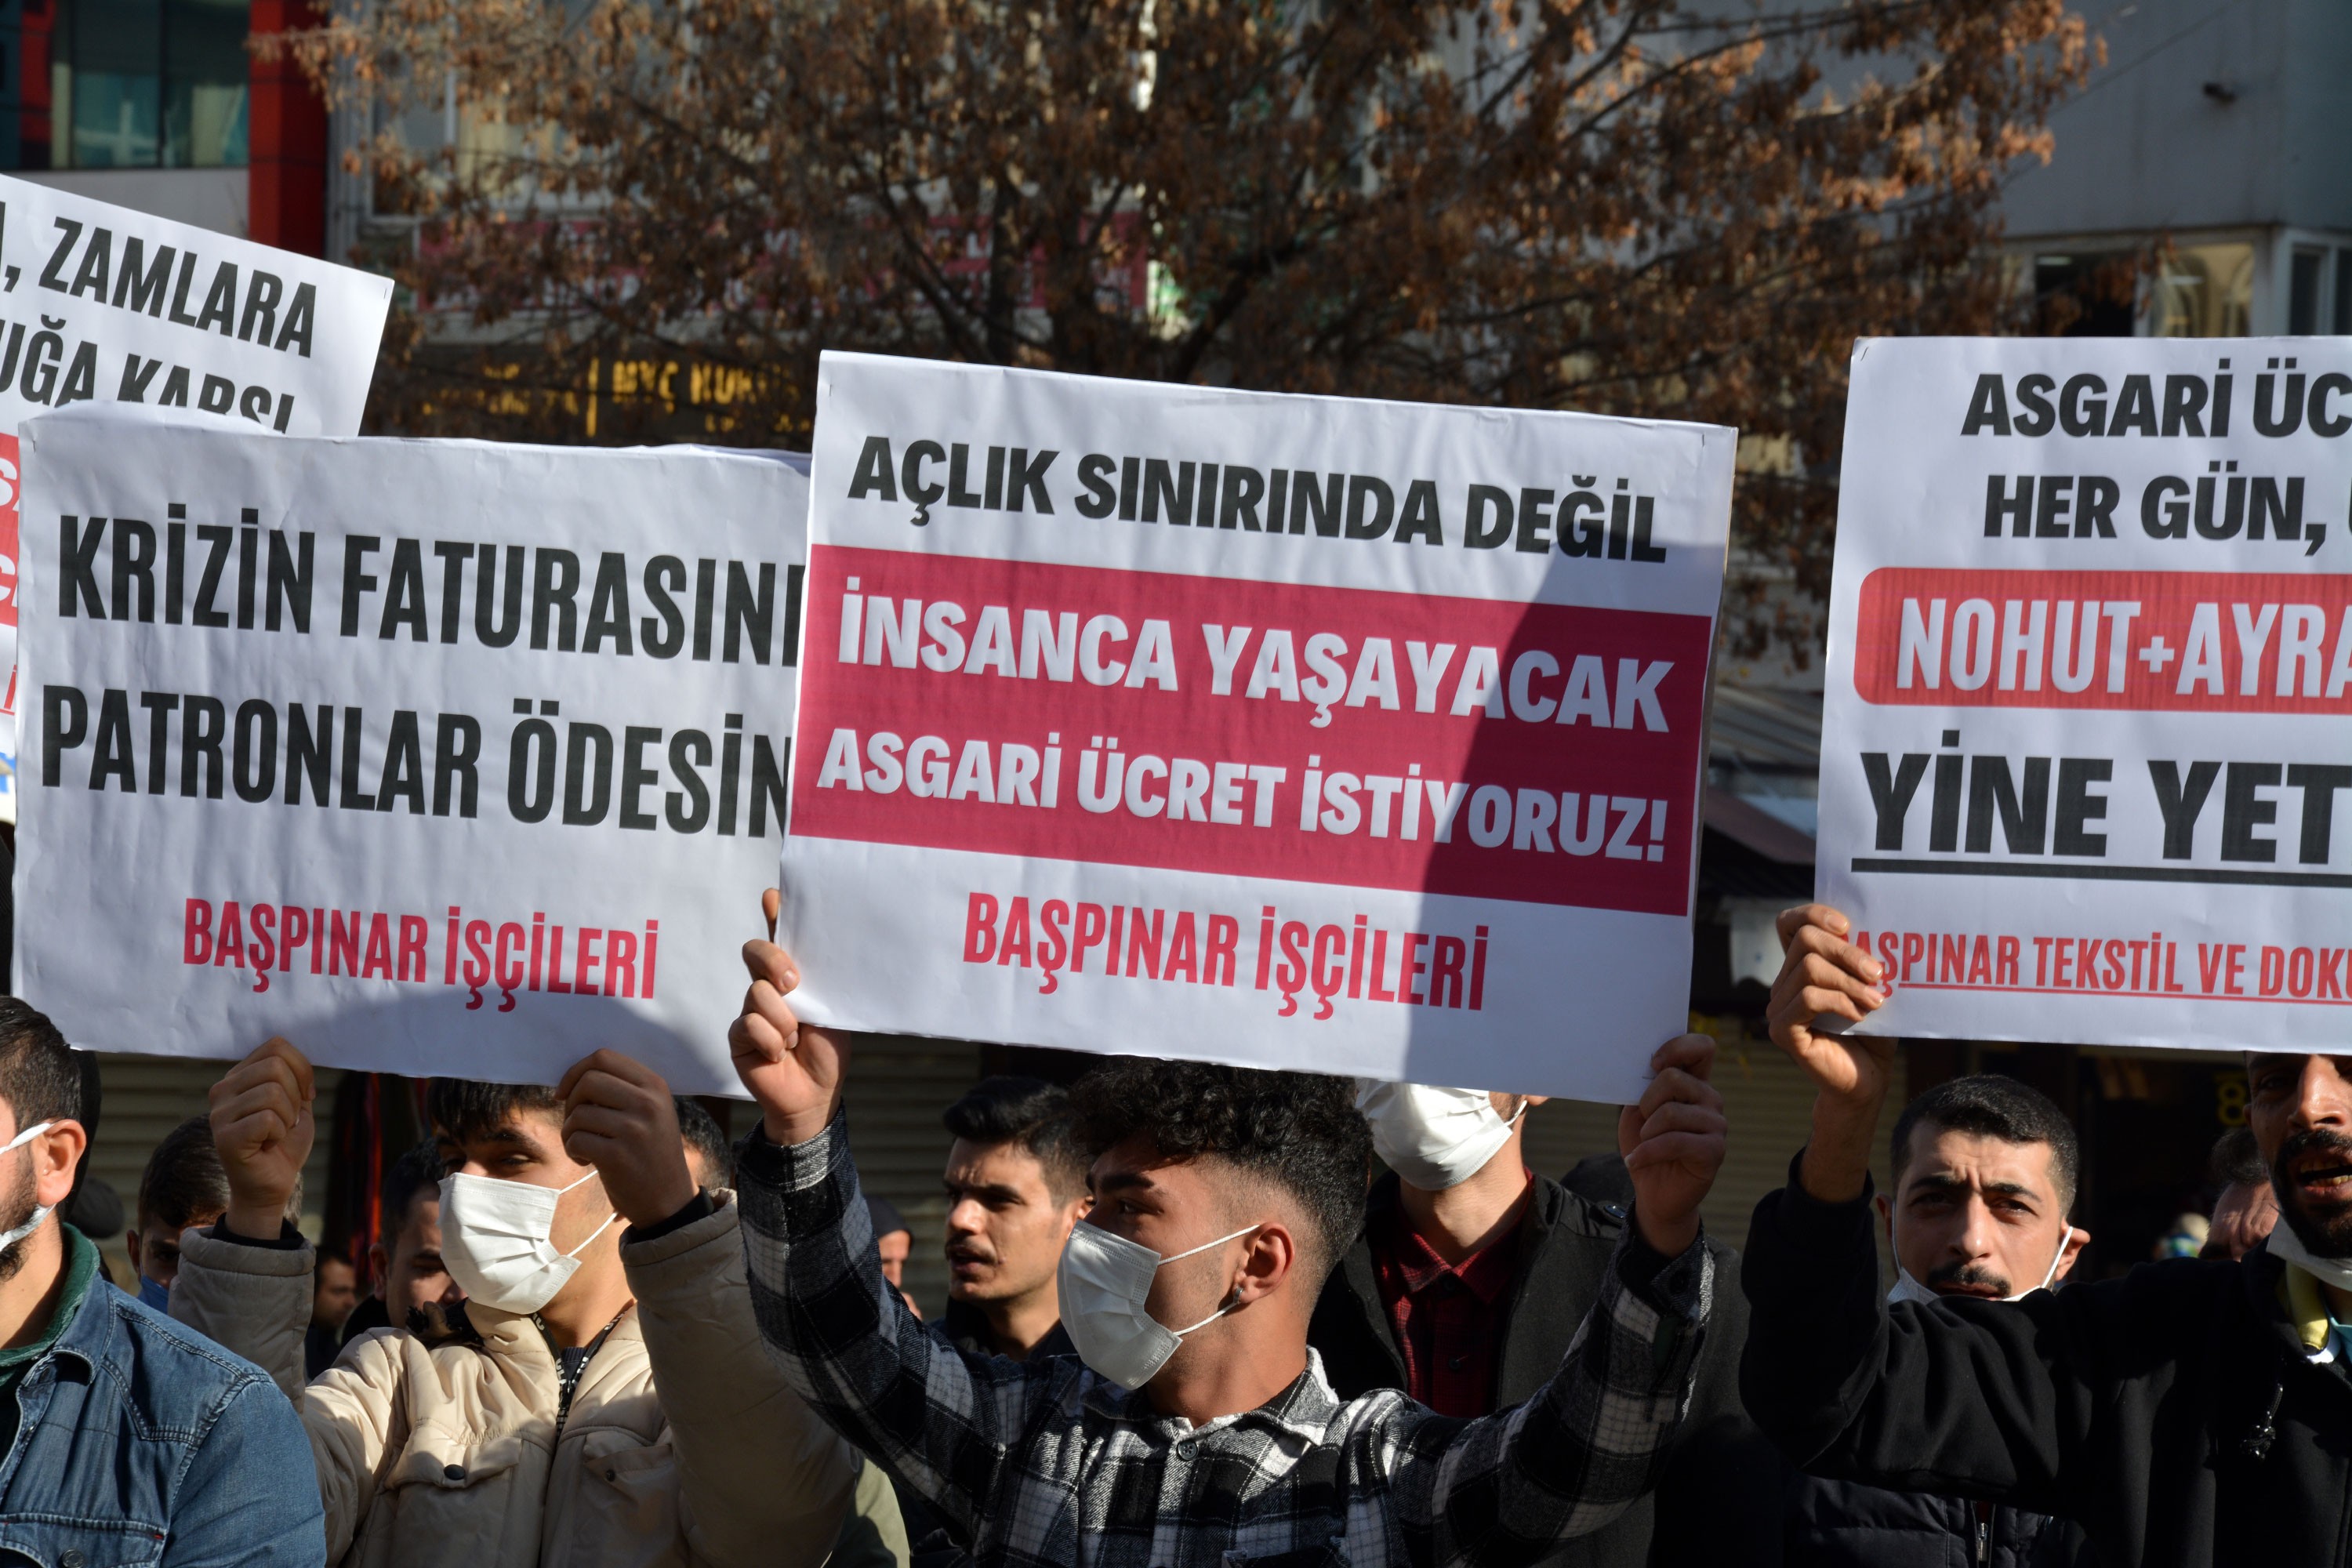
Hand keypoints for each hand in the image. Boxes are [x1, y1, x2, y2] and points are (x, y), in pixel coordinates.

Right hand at [209, 1038, 314, 1240]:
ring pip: (272, 1092)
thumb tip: (297, 1056)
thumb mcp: (297, 1102)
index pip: (276, 1046)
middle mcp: (222, 1090)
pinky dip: (280, 1133)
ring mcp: (218, 1114)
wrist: (272, 1186)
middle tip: (287, 1120)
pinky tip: (268, 1145)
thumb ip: (294, 1075)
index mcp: (238, 1076)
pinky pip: (268, 1119)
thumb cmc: (284, 1144)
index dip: (302, 1068)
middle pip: (276, 1066)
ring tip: (276, 1134)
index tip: (305, 1095)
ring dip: (288, 1118)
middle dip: (296, 1095)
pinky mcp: (225, 1137)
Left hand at [557, 1049, 698, 1227]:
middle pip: (588, 1081)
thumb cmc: (652, 1153)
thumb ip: (624, 1090)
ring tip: (582, 1146)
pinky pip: (576, 1140)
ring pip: (578, 1113)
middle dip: (570, 1101)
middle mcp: (647, 1103)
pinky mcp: (618, 1156)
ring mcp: (634, 1129)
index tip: (566, 1092)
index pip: (604, 1058)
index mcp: (655, 1086)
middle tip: (576, 1122)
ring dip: (569, 1131)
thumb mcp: (652, 1113)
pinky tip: (585, 1161)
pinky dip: (572, 1151)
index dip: (576, 1071)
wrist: (669, 1200)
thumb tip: (576, 1078)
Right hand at [730, 887, 848, 1146]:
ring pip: (757, 993)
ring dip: (784, 1021)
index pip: (781, 937)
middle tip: (794, 984)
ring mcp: (750, 1010)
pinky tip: (780, 1054)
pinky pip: (749, 1025)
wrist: (817, 1093)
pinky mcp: (738, 1035)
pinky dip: (771, 1041)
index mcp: (795, 976)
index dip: (775, 914)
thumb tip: (820, 947)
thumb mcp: (831, 1010)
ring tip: (796, 1040)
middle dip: (775, 962)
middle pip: (757, 952)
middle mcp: (768, 987)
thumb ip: (820, 982)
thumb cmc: (828, 1049)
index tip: (773, 896)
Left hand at [1617, 1034, 1724, 1257]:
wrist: (1653, 1191)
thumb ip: (1643, 1088)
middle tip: (1643, 1122)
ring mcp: (1716, 1125)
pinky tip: (1635, 1161)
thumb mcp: (1636, 1111)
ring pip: (1671, 1112)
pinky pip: (1674, 1142)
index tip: (1652, 1063)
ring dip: (1646, 1132)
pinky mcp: (1714, 1150)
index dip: (1678, 1047)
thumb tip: (1646, 1070)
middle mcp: (1710, 1099)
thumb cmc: (1645, 1146)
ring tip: (1642, 1145)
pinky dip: (1647, 1152)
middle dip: (1646, 1101)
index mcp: (1694, 1083)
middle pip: (1674, 1078)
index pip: (1702, 1047)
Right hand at [1766, 904, 1895, 1202]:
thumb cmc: (1872, 1035)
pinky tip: (1860, 1017)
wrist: (1867, 1083)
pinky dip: (1841, 1002)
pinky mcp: (1783, 1031)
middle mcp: (1783, 984)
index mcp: (1800, 968)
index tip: (1848, 926)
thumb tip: (1877, 932)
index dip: (1814, 913)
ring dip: (1851, 982)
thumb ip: (1864, 962)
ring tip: (1877, 1001)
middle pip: (1805, 940)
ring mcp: (1778, 1008)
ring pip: (1809, 968)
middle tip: (1879, 973)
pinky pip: (1809, 999)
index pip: (1789, 923)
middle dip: (1847, 951)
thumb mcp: (1872, 989)